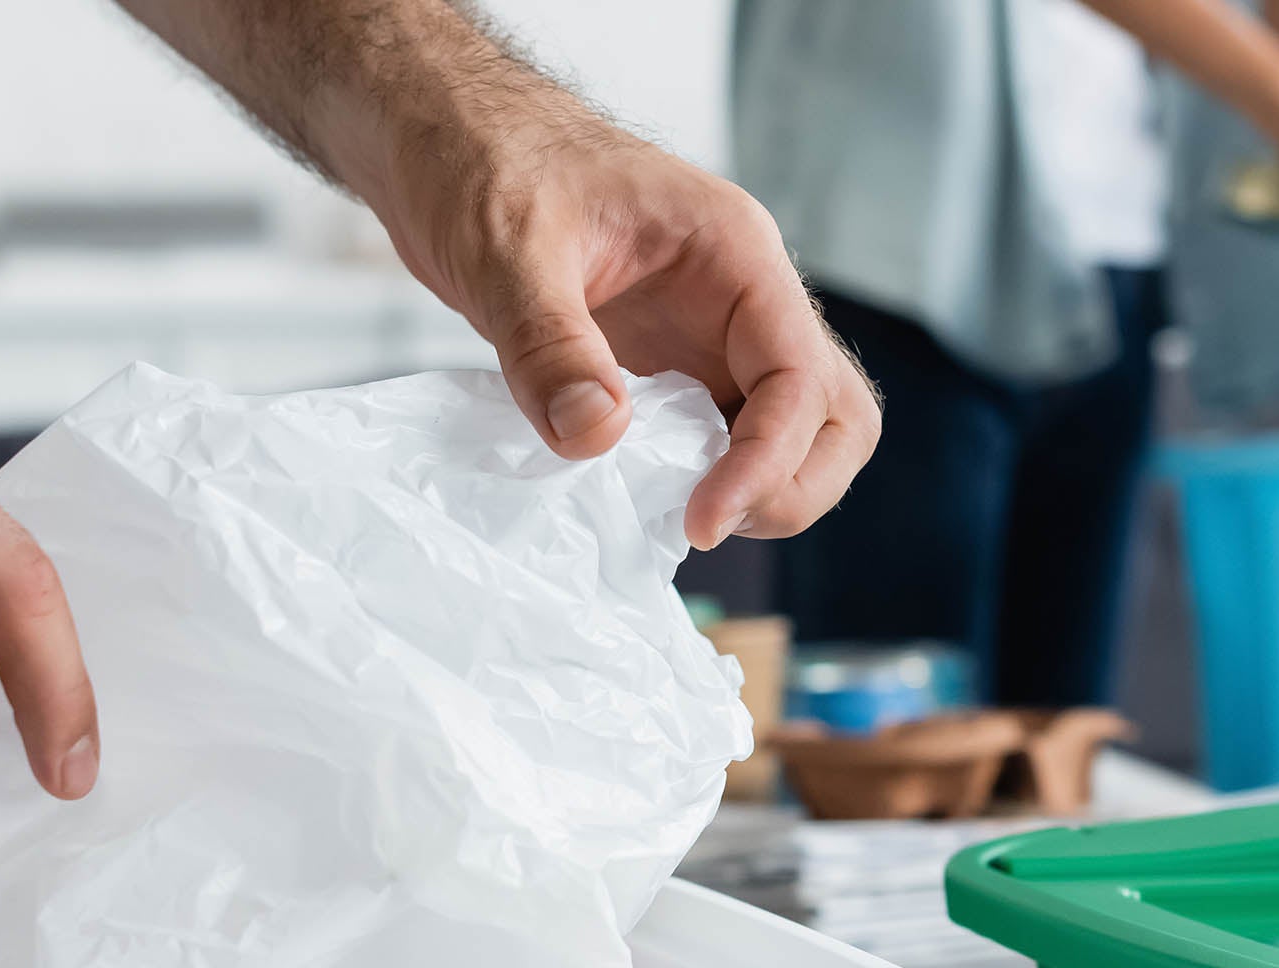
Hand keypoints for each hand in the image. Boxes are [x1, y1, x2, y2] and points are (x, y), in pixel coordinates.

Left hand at [365, 110, 879, 549]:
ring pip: (796, 431)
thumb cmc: (481, 159)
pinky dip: (705, 480)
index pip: (800, 377)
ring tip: (681, 520)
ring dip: (763, 489)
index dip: (767, 461)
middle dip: (793, 484)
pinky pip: (722, 436)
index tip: (701, 519)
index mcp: (733, 252)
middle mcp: (743, 297)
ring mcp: (713, 334)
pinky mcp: (671, 365)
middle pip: (837, 413)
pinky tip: (644, 501)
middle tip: (706, 523)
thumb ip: (549, 343)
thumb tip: (598, 436)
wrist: (441, 133)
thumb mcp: (505, 248)